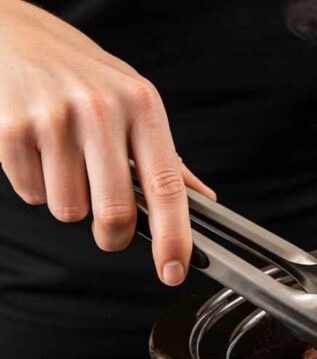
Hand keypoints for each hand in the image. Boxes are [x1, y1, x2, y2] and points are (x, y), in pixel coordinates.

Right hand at [0, 1, 214, 285]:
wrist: (16, 36)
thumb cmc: (85, 78)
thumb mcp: (135, 104)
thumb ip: (167, 157)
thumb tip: (203, 199)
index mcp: (142, 106)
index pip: (167, 186)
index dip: (174, 237)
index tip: (174, 270)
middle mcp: (102, 110)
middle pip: (115, 212)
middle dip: (114, 236)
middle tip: (111, 230)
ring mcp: (54, 118)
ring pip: (69, 210)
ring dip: (70, 203)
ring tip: (67, 164)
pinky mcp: (12, 128)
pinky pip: (31, 194)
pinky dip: (36, 186)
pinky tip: (39, 153)